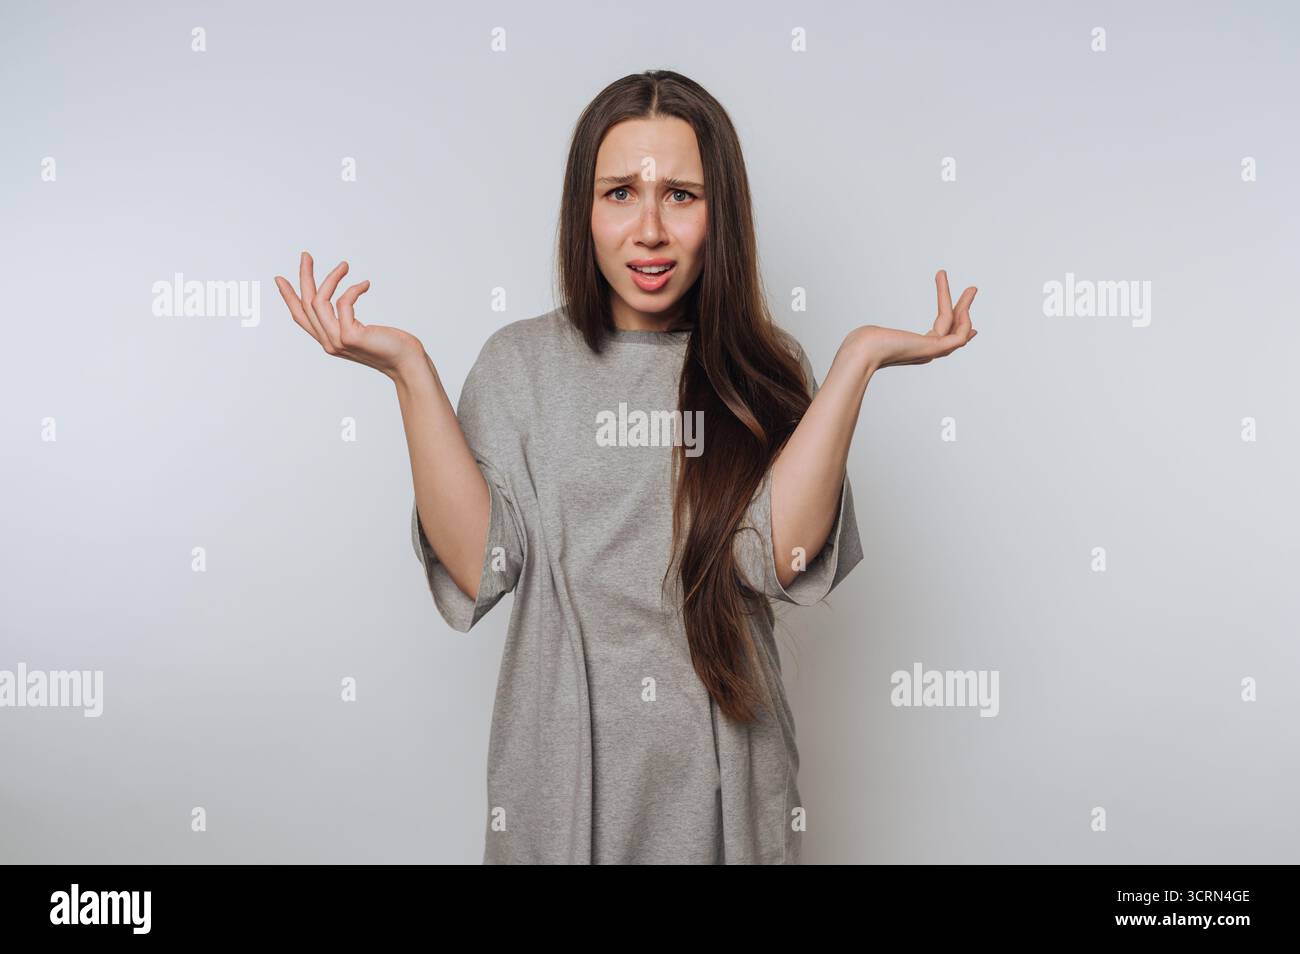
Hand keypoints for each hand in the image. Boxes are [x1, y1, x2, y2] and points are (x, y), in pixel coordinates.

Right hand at [274, 251, 426, 379]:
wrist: (407, 362)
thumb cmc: (390, 345)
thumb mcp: (362, 331)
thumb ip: (348, 321)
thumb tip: (342, 300)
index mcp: (329, 340)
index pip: (301, 317)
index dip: (289, 297)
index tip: (280, 278)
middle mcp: (329, 343)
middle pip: (306, 305)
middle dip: (304, 277)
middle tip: (306, 255)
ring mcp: (337, 341)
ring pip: (319, 302)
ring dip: (330, 278)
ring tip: (344, 265)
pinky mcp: (350, 336)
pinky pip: (343, 302)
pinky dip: (353, 289)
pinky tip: (365, 284)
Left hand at [842, 269, 978, 371]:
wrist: (862, 351)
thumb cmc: (861, 344)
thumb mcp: (876, 335)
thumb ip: (883, 335)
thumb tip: (871, 332)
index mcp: (914, 349)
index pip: (941, 337)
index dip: (954, 324)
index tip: (962, 311)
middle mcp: (925, 352)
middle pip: (952, 330)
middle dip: (963, 309)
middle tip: (972, 289)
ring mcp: (931, 352)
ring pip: (958, 330)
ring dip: (965, 307)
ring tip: (971, 288)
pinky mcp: (933, 349)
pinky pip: (959, 337)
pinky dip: (964, 321)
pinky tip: (962, 306)